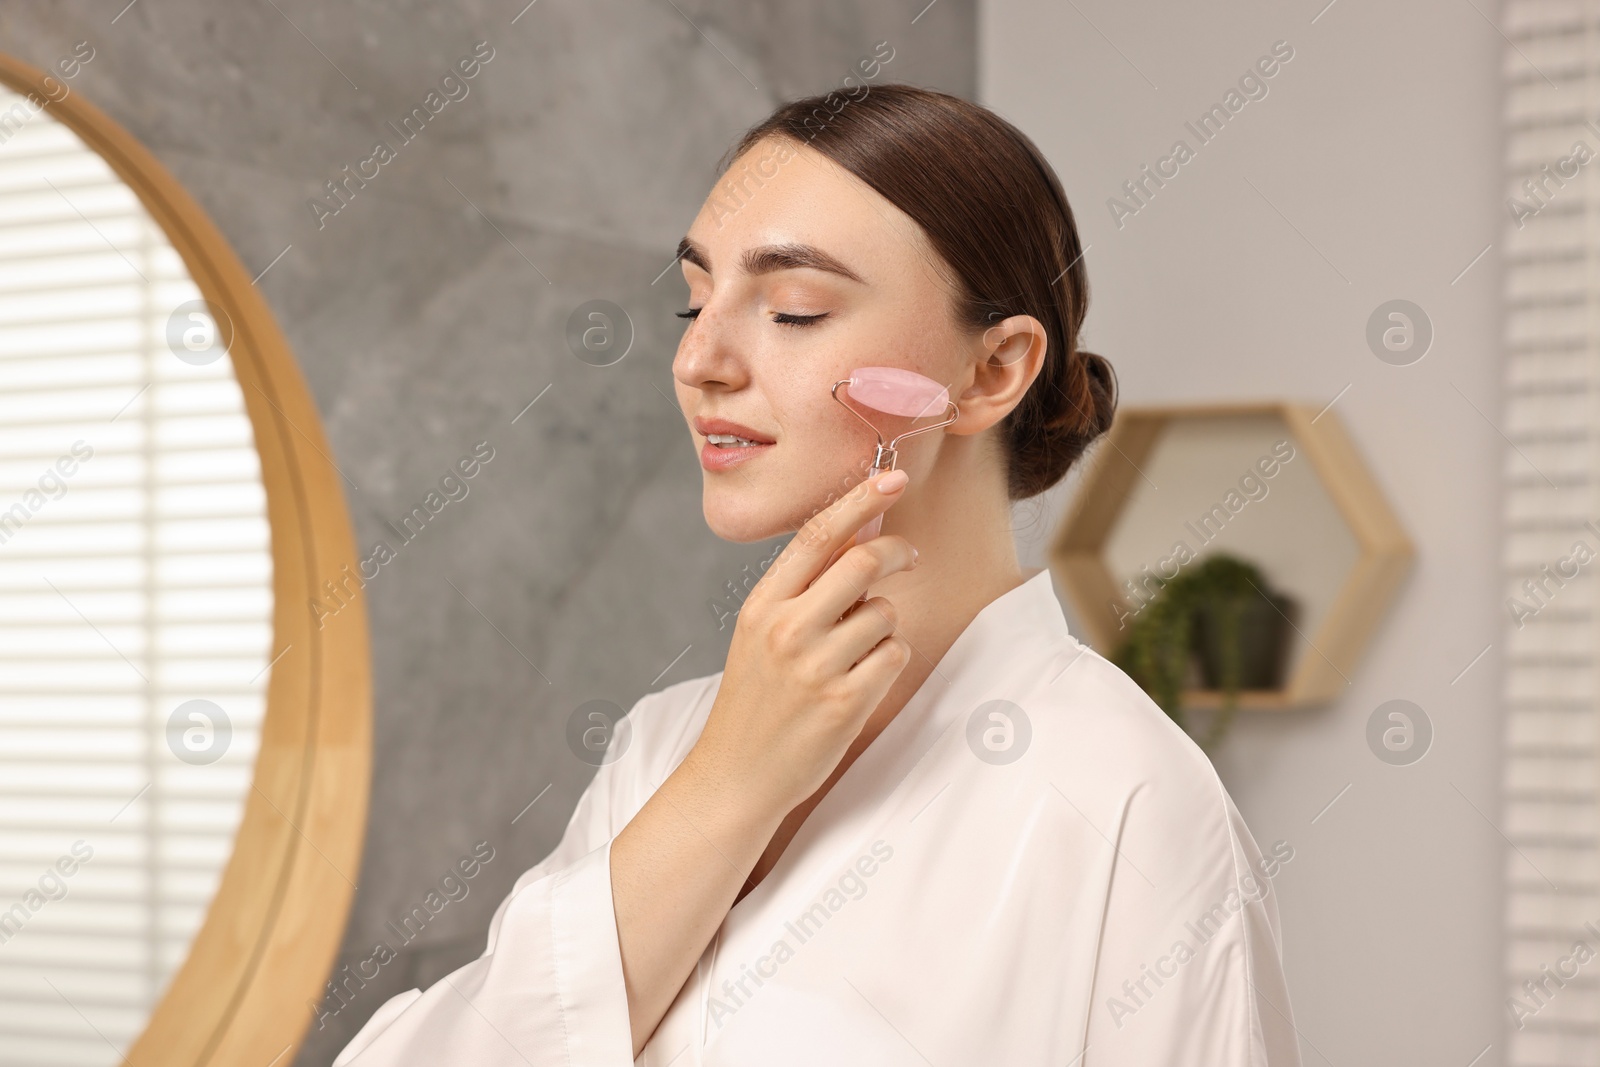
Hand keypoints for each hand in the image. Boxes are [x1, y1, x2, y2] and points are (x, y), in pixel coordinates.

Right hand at [689, 469, 918, 815]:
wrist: (736, 775)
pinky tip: (862, 681)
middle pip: (863, 562)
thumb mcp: (759, 635)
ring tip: (855, 653)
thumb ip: (801, 591)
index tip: (891, 478)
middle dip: (897, 551)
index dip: (860, 500)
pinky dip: (889, 660)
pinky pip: (894, 655)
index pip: (817, 535)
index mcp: (762, 605)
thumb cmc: (755, 701)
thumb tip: (859, 541)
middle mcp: (787, 629)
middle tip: (909, 555)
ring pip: (885, 613)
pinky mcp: (846, 702)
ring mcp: (817, 666)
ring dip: (885, 625)